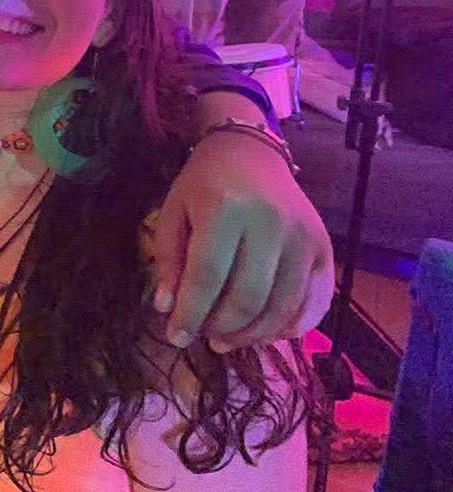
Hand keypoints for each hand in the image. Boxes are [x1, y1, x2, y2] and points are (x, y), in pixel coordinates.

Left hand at [151, 131, 333, 351]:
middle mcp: (271, 224)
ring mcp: (304, 237)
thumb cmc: (204, 182)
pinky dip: (294, 326)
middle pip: (248, 297)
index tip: (174, 338)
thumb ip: (169, 260)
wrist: (250, 151)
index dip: (189, 314)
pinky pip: (316, 300)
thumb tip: (167, 310)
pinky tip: (269, 334)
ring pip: (282, 306)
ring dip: (253, 334)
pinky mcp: (324, 248)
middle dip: (221, 327)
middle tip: (204, 337)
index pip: (207, 277)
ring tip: (227, 340)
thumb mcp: (173, 212)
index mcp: (226, 209)